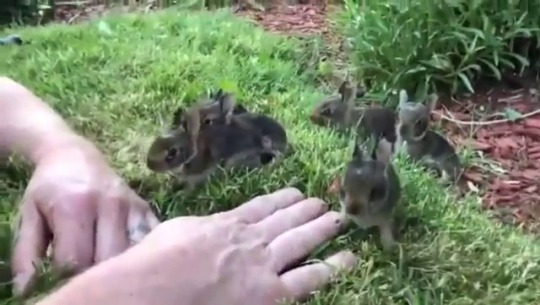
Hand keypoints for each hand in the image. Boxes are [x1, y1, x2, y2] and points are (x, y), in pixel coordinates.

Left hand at [11, 137, 159, 297]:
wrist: (74, 155)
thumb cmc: (49, 188)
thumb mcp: (28, 215)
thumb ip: (26, 254)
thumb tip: (28, 291)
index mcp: (75, 206)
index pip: (75, 260)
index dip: (65, 278)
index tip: (58, 278)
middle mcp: (109, 205)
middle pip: (108, 260)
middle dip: (93, 276)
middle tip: (81, 276)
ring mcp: (132, 206)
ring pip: (132, 254)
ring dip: (118, 268)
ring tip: (103, 270)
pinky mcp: (146, 208)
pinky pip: (151, 240)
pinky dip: (141, 255)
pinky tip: (128, 259)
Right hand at [38, 188, 356, 304]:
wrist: (150, 289)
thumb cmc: (153, 262)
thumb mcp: (177, 231)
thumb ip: (201, 227)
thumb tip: (208, 226)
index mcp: (226, 224)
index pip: (261, 207)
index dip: (281, 199)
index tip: (296, 193)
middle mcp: (249, 239)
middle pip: (285, 220)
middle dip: (307, 211)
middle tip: (325, 203)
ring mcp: (262, 264)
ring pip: (301, 240)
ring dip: (321, 228)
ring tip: (339, 219)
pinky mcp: (269, 292)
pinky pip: (308, 278)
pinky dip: (331, 268)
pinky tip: (349, 259)